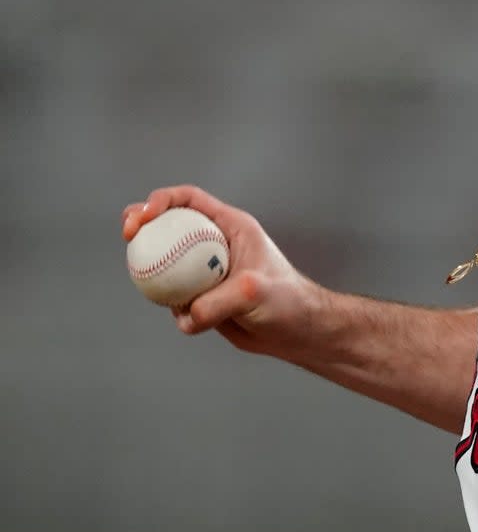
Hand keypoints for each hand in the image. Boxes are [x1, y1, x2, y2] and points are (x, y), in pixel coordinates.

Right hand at [122, 185, 327, 358]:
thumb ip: (219, 300)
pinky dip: (172, 306)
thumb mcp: (255, 293)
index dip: (161, 200)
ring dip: (151, 270)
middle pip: (168, 224)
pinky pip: (173, 297)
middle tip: (128, 236)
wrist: (295, 332)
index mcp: (231, 226)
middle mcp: (214, 244)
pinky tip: (189, 318)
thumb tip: (188, 314)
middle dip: (141, 223)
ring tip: (152, 284)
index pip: (189, 199)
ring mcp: (205, 270)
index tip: (143, 216)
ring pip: (164, 262)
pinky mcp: (201, 296)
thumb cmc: (288, 301)